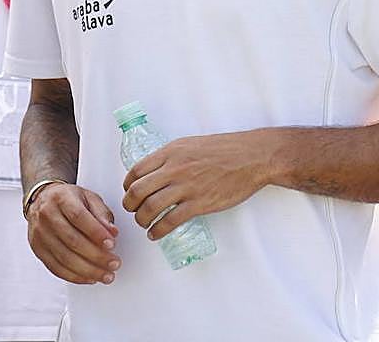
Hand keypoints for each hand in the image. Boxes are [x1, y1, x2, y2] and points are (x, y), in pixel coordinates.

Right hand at [26, 183, 119, 284]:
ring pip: (64, 258)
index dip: (96, 232)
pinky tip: (89, 277)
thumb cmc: (68, 199)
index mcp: (61, 198)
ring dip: (88, 270)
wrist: (43, 200)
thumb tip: (112, 232)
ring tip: (106, 275)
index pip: (78, 217)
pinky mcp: (38, 249)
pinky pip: (56, 268)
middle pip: (72, 240)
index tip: (111, 244)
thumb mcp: (89, 198)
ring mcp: (40, 234)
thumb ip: (102, 214)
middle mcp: (47, 216)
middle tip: (114, 263)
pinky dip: (75, 276)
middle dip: (96, 256)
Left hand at [122, 130, 267, 239]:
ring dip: (141, 220)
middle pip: (138, 191)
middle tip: (132, 211)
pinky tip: (156, 234)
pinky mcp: (199, 204)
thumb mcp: (190, 144)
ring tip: (144, 224)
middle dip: (129, 205)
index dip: (127, 185)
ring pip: (150, 208)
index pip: (136, 170)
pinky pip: (170, 221)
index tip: (128, 193)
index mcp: (170, 152)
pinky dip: (158, 230)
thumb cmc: (224, 149)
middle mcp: (174, 169)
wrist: (251, 157)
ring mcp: (186, 187)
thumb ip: (171, 157)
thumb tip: (156, 170)